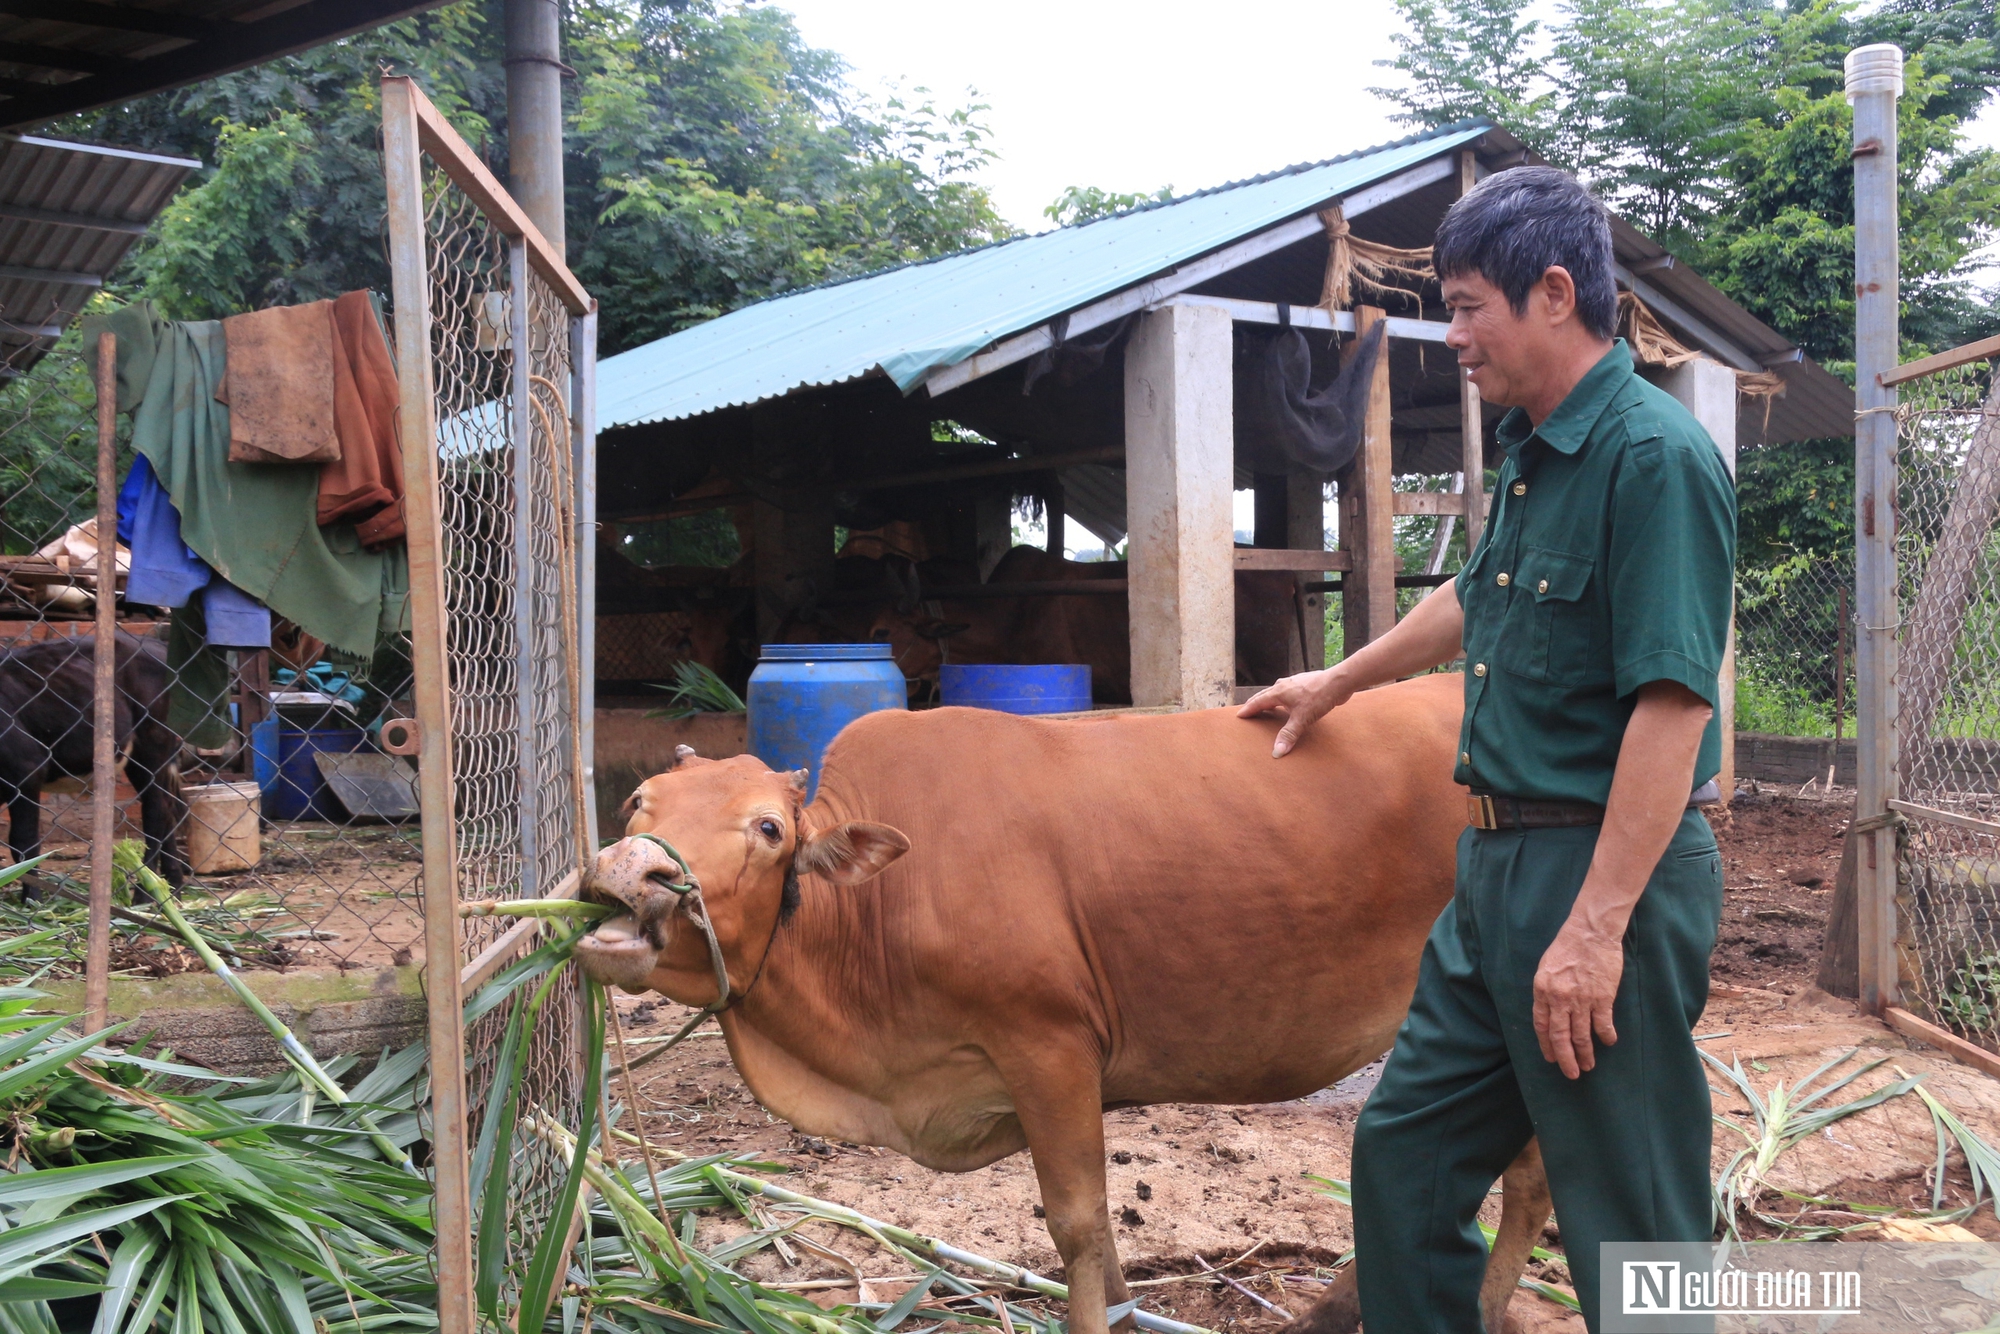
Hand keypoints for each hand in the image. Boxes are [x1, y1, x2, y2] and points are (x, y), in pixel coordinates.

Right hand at [1236, 668, 1354, 757]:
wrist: (1338, 682)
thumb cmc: (1319, 697)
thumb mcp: (1302, 719)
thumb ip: (1289, 735)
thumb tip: (1277, 752)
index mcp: (1279, 692)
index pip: (1258, 702)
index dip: (1249, 709)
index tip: (1240, 715)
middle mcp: (1284, 685)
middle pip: (1265, 695)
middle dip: (1256, 703)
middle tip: (1248, 710)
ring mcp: (1294, 683)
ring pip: (1276, 692)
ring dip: (1269, 699)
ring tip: (1266, 707)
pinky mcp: (1304, 684)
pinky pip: (1288, 691)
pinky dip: (1282, 698)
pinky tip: (1289, 703)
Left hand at [1532, 920, 1624, 1077]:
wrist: (1590, 932)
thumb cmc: (1567, 947)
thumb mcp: (1545, 968)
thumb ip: (1546, 992)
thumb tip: (1550, 1014)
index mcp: (1542, 990)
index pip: (1541, 1026)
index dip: (1547, 1045)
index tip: (1551, 1059)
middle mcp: (1559, 998)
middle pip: (1561, 1037)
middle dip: (1566, 1059)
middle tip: (1572, 1074)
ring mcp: (1581, 999)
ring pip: (1582, 1035)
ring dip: (1586, 1053)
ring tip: (1589, 1065)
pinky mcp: (1602, 997)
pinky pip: (1603, 1024)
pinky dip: (1606, 1036)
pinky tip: (1608, 1042)